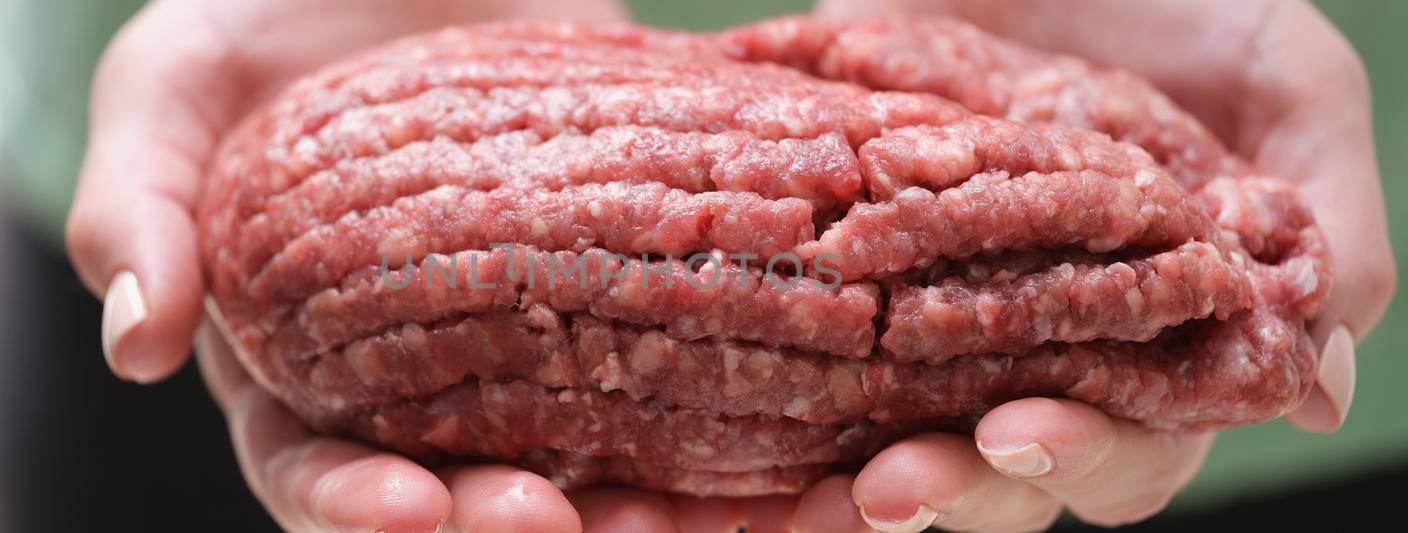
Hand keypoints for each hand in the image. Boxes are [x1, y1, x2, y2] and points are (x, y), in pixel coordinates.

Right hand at [63, 1, 689, 530]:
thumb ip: (137, 207)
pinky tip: (754, 420)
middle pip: (453, 482)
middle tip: (551, 522)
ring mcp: (523, 315)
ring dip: (616, 496)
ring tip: (663, 512)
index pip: (312, 465)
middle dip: (494, 521)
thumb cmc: (252, 18)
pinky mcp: (612, 259)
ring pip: (573, 442)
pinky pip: (666, 340)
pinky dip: (709, 389)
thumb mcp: (168, 88)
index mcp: (292, 356)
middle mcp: (413, 363)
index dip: (351, 504)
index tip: (407, 508)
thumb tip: (133, 347)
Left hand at [810, 0, 1393, 529]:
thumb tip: (1321, 394)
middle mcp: (1040, 332)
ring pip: (895, 426)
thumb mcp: (1281, 73)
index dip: (1085, 457)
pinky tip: (738, 396)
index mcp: (1155, 324)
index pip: (1132, 441)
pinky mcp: (848, 250)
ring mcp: (933, 295)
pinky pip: (802, 333)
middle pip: (1002, 466)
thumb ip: (1323, 217)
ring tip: (826, 481)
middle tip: (896, 485)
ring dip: (856, 469)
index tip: (1022, 437)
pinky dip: (773, 371)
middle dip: (957, 487)